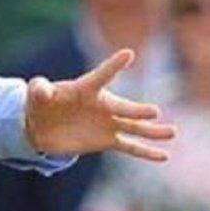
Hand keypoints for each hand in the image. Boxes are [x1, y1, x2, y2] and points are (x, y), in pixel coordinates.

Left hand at [23, 49, 175, 160]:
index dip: (114, 65)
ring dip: (153, 131)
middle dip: (137, 111)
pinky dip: (146, 152)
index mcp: (87, 88)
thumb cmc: (42, 104)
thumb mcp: (36, 95)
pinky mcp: (107, 140)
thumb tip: (39, 89)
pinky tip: (164, 157)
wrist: (43, 127)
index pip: (102, 75)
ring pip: (134, 127)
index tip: (128, 53)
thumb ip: (39, 89)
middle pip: (123, 108)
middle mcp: (103, 105)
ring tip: (173, 133)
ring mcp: (108, 123)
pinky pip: (130, 146)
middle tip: (154, 112)